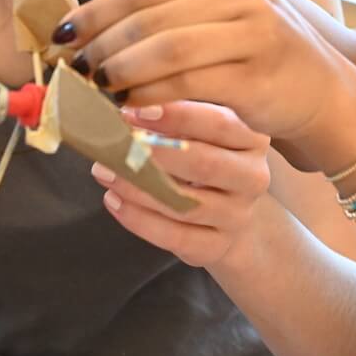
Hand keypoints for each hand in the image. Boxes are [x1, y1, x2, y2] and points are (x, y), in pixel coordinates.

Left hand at [63, 0, 355, 171]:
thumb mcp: (216, 16)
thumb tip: (86, 26)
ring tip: (94, 90)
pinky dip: (148, 97)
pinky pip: (185, 84)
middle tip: (72, 71)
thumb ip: (165, 13)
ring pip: (162, 49)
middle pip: (147, 18)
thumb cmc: (258, 52)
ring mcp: (253, 28)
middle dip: (101, 47)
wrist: (324, 89)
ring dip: (120, 72)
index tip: (61, 37)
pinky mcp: (255, 73)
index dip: (94, 14)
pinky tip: (128, 110)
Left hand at [91, 101, 270, 268]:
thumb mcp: (204, 134)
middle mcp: (252, 177)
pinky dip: (139, 219)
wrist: (232, 217)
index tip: (135, 110)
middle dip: (154, 152)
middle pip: (204, 163)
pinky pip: (175, 236)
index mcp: (252, 139)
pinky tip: (113, 201)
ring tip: (103, 170)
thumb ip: (176, 119)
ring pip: (185, 203)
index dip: (176, 115)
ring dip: (138, 187)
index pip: (220, 123)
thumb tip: (127, 109)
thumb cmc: (208, 160)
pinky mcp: (217, 247)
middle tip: (114, 143)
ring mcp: (238, 216)